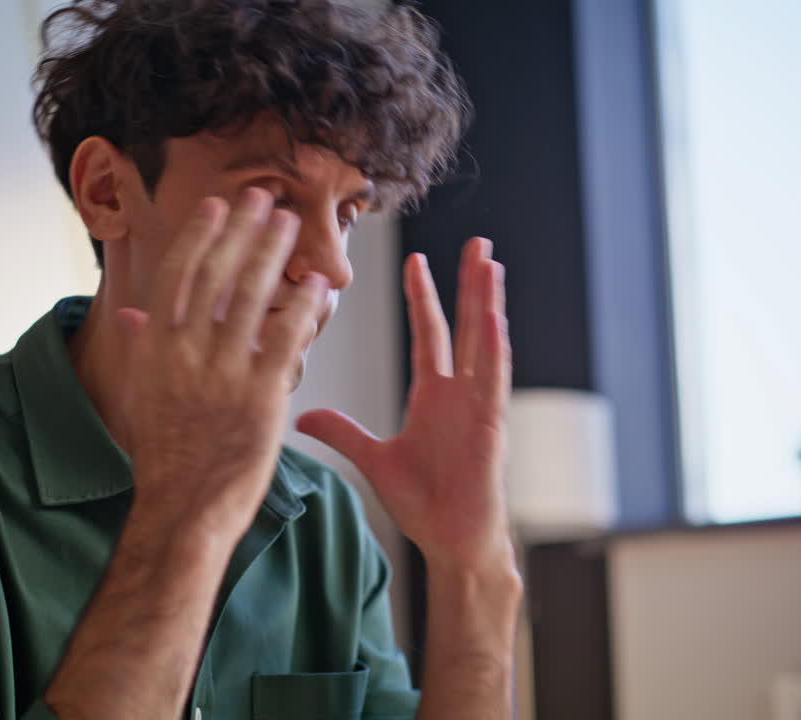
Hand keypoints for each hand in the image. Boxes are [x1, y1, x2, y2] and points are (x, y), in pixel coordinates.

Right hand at [116, 188, 329, 543]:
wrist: (184, 510)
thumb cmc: (165, 455)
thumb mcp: (143, 395)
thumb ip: (143, 348)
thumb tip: (130, 313)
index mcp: (155, 348)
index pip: (177, 275)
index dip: (201, 236)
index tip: (219, 207)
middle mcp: (185, 353)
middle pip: (217, 274)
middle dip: (242, 230)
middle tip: (265, 198)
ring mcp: (223, 373)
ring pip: (251, 297)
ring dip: (273, 253)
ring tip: (291, 225)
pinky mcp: (261, 397)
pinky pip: (286, 338)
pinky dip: (303, 305)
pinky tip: (317, 284)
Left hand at [297, 237, 512, 572]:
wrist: (450, 541)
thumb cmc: (423, 504)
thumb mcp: (372, 459)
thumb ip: (343, 431)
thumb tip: (304, 416)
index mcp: (433, 396)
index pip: (429, 334)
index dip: (423, 297)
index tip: (415, 261)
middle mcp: (459, 393)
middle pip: (464, 326)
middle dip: (468, 284)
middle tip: (478, 241)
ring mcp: (479, 407)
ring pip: (486, 342)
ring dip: (488, 301)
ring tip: (489, 261)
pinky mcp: (491, 426)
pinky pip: (494, 380)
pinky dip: (497, 348)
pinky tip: (497, 315)